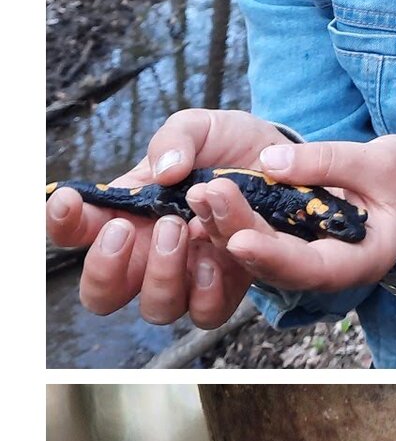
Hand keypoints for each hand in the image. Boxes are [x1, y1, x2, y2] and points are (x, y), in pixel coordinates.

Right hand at [46, 108, 280, 325]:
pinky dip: (207, 290)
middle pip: (102, 296)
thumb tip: (162, 171)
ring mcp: (188, 276)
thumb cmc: (229, 147)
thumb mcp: (201, 128)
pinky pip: (206, 313)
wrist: (288, 164)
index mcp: (126, 215)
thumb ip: (175, 140)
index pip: (76, 234)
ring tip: (182, 229)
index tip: (69, 199)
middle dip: (106, 267)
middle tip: (129, 227)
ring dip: (162, 273)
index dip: (61, 225)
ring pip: (156, 309)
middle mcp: (149, 255)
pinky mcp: (229, 287)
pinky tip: (217, 255)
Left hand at [189, 136, 395, 292]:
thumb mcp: (380, 161)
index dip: (275, 257)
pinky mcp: (294, 242)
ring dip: (224, 227)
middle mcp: (331, 269)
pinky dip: (230, 221)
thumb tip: (269, 162)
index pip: (315, 269)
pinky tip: (205, 195)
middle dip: (236, 233)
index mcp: (363, 259)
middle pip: (276, 267)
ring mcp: (310, 259)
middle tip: (206, 194)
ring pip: (259, 257)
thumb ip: (327, 161)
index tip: (239, 239)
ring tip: (198, 190)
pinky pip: (257, 240)